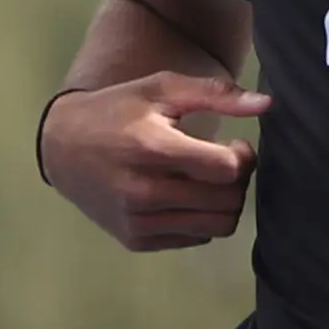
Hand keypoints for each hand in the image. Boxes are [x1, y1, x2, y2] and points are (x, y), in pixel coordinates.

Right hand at [41, 71, 269, 250]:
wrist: (62, 147)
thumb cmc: (118, 111)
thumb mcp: (161, 88)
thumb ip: (216, 95)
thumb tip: (266, 105)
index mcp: (151, 148)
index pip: (227, 168)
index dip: (243, 155)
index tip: (234, 144)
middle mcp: (143, 191)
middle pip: (228, 201)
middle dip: (238, 180)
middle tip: (225, 162)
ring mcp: (138, 221)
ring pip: (218, 226)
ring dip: (225, 203)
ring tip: (209, 181)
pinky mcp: (135, 240)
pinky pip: (196, 238)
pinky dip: (202, 219)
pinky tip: (187, 196)